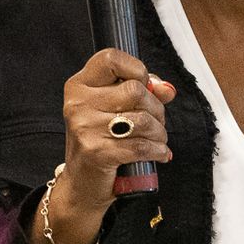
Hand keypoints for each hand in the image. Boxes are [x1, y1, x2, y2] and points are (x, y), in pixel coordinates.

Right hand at [38, 49, 176, 243]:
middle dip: (156, 108)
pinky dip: (158, 150)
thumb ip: (141, 91)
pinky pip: (142, 145)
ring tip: (156, 140)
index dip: (137, 69)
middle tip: (155, 122)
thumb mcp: (114, 110)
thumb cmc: (101, 142)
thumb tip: (166, 89)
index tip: (144, 85)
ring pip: (143, 119)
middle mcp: (78, 103)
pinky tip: (159, 154)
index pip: (111, 58)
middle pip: (135, 90)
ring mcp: (85, 128)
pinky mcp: (97, 152)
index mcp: (79, 86)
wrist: (82, 185)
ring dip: (159, 132)